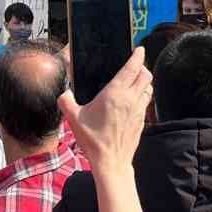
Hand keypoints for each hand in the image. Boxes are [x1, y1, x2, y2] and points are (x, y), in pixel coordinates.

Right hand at [59, 47, 152, 176]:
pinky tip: (133, 100)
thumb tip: (63, 93)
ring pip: (149, 88)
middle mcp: (130, 99)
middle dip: (142, 67)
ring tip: (135, 81)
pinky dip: (143, 96)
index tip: (139, 49)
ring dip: (144, 82)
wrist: (111, 163)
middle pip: (146, 75)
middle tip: (135, 65)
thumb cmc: (93, 141)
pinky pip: (146, 102)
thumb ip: (66, 101)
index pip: (132, 68)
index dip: (137, 56)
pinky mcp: (142, 121)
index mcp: (115, 94)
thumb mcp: (74, 119)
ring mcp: (138, 110)